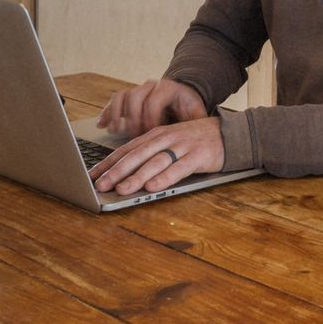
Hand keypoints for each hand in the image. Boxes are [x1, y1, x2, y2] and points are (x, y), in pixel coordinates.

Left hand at [89, 116, 224, 198]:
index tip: (92, 175)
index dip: (108, 162)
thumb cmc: (196, 141)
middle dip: (116, 171)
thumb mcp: (170, 141)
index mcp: (156, 135)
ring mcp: (182, 146)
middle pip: (136, 155)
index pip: (127, 149)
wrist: (230, 134)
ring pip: (154, 162)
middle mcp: (166, 138)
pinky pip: (179, 168)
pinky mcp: (198, 156)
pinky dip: (165, 178)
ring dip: (137, 177)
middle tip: (100, 185)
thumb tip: (125, 172)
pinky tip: (153, 187)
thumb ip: (151, 153)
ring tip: (122, 189)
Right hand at [97, 77, 206, 138]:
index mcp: (169, 88)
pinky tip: (102, 124)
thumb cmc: (190, 110)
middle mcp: (152, 85)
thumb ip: (195, 125)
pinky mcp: (131, 96)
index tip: (148, 135)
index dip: (149, 119)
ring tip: (113, 130)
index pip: (154, 101)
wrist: (185, 98)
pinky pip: (116, 100)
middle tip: (132, 136)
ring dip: (116, 114)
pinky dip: (108, 112)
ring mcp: (140, 89)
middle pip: (135, 97)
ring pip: (123, 96)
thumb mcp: (197, 116)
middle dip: (132, 118)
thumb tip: (196, 140)